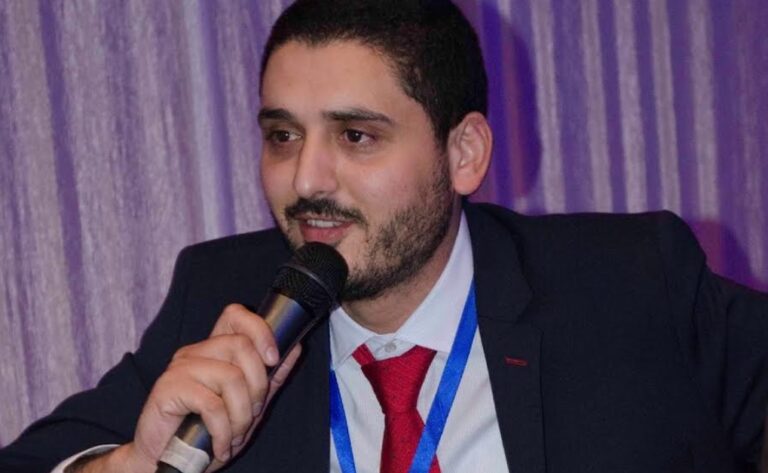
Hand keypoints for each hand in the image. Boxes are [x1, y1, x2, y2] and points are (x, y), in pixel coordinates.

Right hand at [73, 304, 301, 472]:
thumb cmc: (206, 432)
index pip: (235, 315)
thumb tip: (295, 346)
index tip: (273, 358)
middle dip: (258, 386)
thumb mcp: (248, 405)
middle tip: (252, 414)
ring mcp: (180, 368)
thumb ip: (270, 378)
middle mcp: (196, 352)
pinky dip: (223, 431)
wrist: (165, 461)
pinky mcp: (167, 388)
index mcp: (214, 350)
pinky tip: (220, 446)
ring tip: (234, 436)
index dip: (260, 330)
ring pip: (231, 377)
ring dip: (241, 415)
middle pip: (241, 345)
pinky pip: (211, 404)